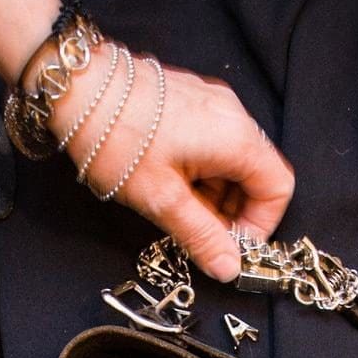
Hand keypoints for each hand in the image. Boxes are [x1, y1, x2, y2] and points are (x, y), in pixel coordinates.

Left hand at [53, 47, 294, 281]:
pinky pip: (207, 144)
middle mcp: (233, 115)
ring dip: (212, 195)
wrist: (79, 89)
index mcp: (237, 138)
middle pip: (255, 174)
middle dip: (233, 212)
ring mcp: (210, 105)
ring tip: (174, 213)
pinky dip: (197, 173)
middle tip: (199, 237)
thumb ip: (200, 235)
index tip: (232, 249)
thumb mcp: (161, 199)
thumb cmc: (118, 140)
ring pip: (229, 161)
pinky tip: (165, 186)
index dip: (260, 225)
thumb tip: (228, 268)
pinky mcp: (187, 102)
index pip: (278, 187)